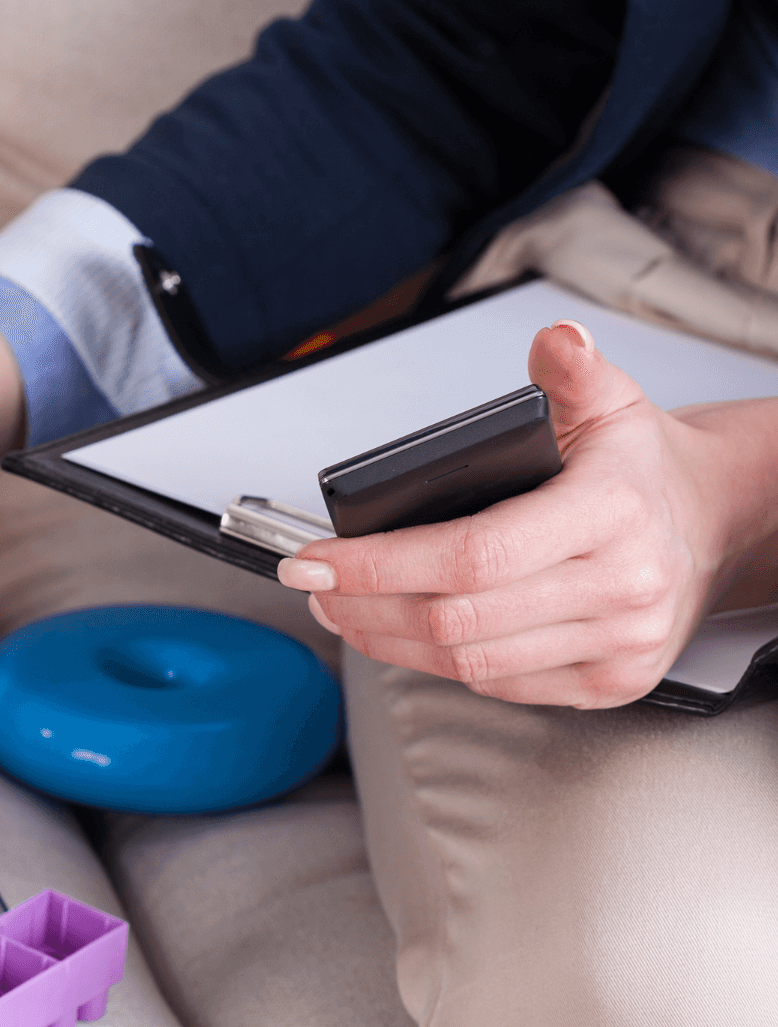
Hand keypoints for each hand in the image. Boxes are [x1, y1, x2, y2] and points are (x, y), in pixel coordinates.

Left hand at [278, 320, 777, 707]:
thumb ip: (572, 371)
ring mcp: (618, 645)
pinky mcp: (608, 684)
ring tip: (342, 608)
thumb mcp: (612, 403)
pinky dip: (439, 663)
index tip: (315, 559)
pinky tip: (402, 635)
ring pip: (469, 662)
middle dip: (365, 604)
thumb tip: (556, 340)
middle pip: (456, 618)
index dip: (380, 564)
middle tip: (314, 585)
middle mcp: (622, 587)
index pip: (472, 554)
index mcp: (612, 512)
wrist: (711, 528)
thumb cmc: (639, 472)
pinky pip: (500, 686)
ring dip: (388, 640)